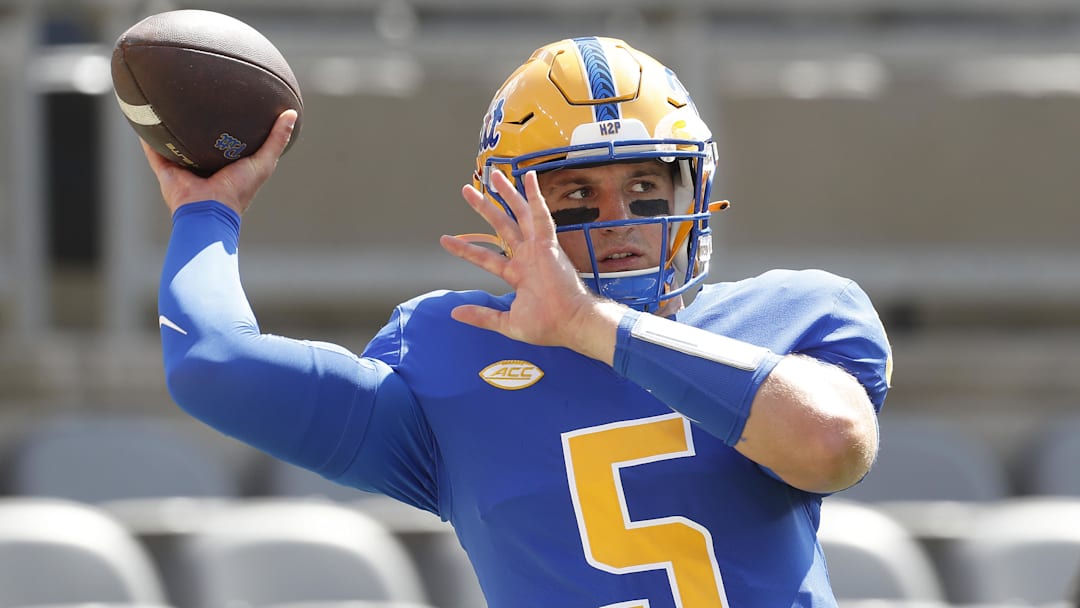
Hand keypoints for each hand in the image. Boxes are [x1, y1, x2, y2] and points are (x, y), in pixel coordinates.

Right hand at [141, 109, 297, 215]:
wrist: (209, 211)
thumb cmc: (239, 190)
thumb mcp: (264, 162)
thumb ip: (277, 139)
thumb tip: (292, 113)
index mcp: (225, 166)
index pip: (227, 142)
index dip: (229, 125)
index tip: (230, 103)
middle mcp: (203, 167)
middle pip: (198, 141)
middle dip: (197, 122)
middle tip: (196, 97)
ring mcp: (183, 169)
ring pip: (174, 144)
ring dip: (169, 127)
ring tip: (166, 102)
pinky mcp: (166, 171)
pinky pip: (153, 151)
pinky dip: (147, 137)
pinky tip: (143, 116)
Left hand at [440, 170, 623, 361]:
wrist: (570, 324)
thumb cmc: (547, 326)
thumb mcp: (507, 322)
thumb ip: (482, 316)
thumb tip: (455, 312)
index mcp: (519, 274)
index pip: (486, 257)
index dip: (466, 249)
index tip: (445, 240)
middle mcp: (528, 257)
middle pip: (502, 226)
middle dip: (485, 208)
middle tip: (468, 191)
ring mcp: (538, 249)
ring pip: (519, 214)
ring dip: (506, 195)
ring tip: (493, 176)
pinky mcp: (548, 244)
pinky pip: (541, 215)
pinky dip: (535, 196)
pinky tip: (530, 177)